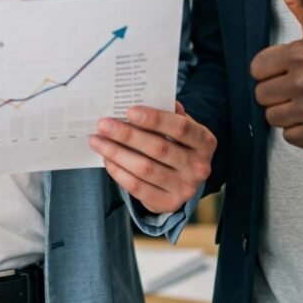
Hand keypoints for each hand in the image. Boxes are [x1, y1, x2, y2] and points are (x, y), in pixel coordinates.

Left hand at [90, 101, 216, 214]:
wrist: (184, 176)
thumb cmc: (176, 141)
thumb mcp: (178, 125)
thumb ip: (165, 112)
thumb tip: (139, 98)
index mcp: (204, 141)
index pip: (180, 128)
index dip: (155, 119)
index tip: (129, 111)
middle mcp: (199, 166)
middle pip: (159, 148)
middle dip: (127, 135)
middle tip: (103, 124)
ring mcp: (185, 188)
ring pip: (145, 169)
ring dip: (116, 153)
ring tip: (97, 140)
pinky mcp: (168, 203)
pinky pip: (138, 187)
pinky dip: (119, 172)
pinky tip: (107, 158)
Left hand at [249, 0, 302, 148]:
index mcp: (301, 53)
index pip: (257, 68)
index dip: (270, 67)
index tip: (287, 66)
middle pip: (262, 94)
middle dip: (277, 89)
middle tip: (298, 84)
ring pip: (272, 116)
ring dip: (286, 111)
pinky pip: (289, 136)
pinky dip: (299, 130)